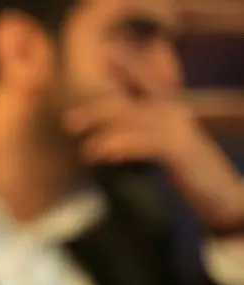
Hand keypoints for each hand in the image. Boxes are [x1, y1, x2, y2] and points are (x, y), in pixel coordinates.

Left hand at [63, 63, 243, 233]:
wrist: (224, 196)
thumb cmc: (190, 174)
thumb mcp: (162, 150)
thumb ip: (137, 138)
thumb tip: (103, 138)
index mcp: (166, 109)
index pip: (133, 87)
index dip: (110, 80)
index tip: (82, 85)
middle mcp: (172, 113)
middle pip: (127, 104)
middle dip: (95, 110)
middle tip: (68, 122)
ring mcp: (178, 129)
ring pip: (134, 120)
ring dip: (105, 130)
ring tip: (85, 148)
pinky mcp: (182, 149)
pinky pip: (148, 142)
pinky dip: (123, 145)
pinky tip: (103, 153)